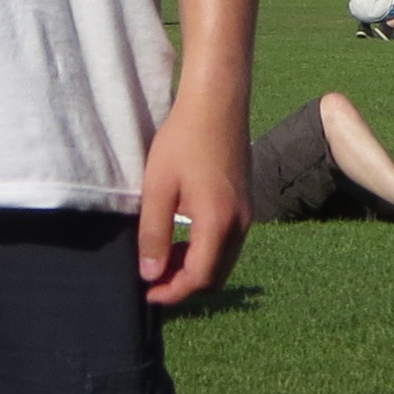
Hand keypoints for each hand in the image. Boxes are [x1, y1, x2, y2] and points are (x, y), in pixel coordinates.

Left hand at [136, 100, 248, 308]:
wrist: (217, 101)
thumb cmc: (183, 140)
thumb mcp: (158, 188)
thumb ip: (154, 234)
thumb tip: (150, 274)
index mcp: (218, 224)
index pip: (199, 278)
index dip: (172, 292)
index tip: (147, 292)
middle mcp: (240, 223)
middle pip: (216, 276)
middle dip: (185, 285)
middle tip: (154, 278)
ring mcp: (247, 212)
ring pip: (224, 260)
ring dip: (196, 268)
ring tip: (164, 257)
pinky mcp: (245, 200)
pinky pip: (229, 242)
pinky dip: (207, 251)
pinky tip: (184, 236)